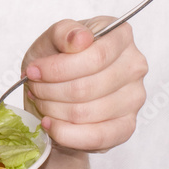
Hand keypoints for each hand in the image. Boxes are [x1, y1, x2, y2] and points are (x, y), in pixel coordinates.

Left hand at [21, 18, 147, 151]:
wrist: (58, 88)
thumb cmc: (58, 57)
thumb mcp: (51, 38)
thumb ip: (64, 32)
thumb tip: (80, 38)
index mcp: (121, 36)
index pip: (96, 56)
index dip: (58, 68)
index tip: (34, 71)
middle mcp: (134, 66)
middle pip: (88, 87)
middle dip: (51, 90)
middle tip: (34, 88)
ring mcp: (134, 98)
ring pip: (87, 112)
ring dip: (54, 110)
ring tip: (41, 101)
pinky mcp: (127, 126)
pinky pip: (96, 137)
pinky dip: (65, 133)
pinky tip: (50, 124)